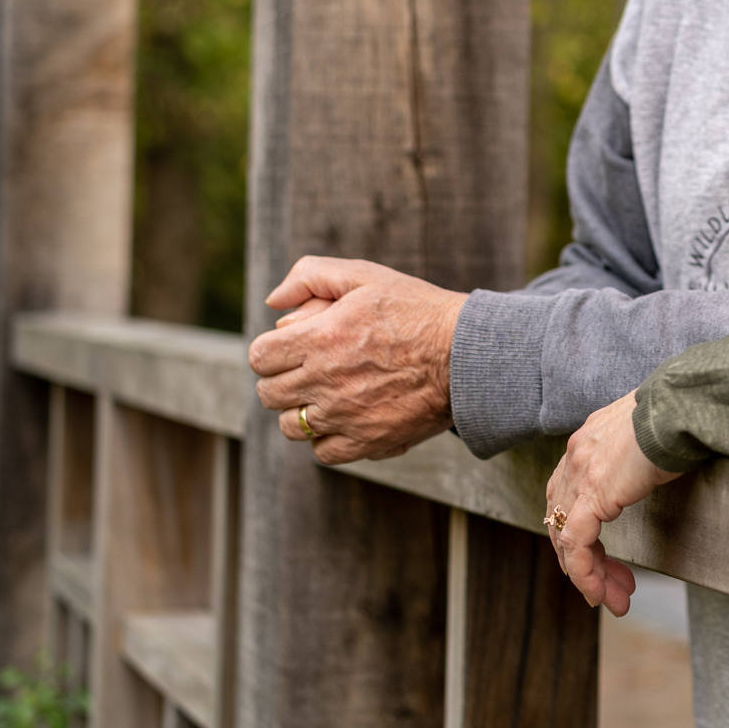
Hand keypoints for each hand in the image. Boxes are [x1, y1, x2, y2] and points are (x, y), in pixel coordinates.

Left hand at [248, 256, 466, 464]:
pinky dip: (328, 438)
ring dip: (302, 411)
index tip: (292, 347)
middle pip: (270, 393)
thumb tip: (273, 301)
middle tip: (311, 369)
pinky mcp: (367, 441)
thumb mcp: (366, 275)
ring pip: (291, 426)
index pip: (260, 356)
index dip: (272, 351)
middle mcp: (325, 380)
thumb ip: (311, 275)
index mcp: (320, 338)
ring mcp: (344, 415)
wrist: (468, 353)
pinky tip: (348, 417)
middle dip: (284, 379)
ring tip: (330, 394)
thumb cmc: (418, 310)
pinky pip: (323, 452)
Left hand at [544, 392, 683, 613]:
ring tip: (611, 600)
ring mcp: (580, 474)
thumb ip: (640, 449)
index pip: (566, 494)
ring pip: (567, 539)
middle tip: (609, 587)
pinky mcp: (592, 494)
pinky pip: (577, 546)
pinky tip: (601, 593)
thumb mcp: (650, 432)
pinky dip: (585, 574)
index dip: (581, 530)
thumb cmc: (680, 412)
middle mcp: (576, 455)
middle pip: (561, 520)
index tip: (604, 556)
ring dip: (588, 576)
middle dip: (585, 560)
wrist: (682, 405)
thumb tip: (655, 460)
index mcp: (588, 440)